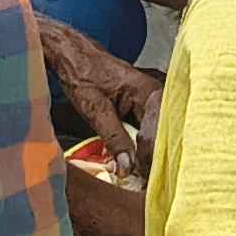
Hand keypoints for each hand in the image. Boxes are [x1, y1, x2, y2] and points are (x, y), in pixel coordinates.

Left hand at [36, 17, 158, 169]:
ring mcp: (150, 99)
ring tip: (142, 175)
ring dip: (149, 154)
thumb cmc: (82, 73)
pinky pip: (148, 129)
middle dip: (154, 159)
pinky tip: (136, 161)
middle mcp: (155, 94)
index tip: (142, 178)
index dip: (150, 159)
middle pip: (163, 134)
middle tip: (144, 181)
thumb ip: (114, 139)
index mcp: (148, 91)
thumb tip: (128, 167)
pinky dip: (142, 145)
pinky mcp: (143, 106)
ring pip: (157, 134)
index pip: (157, 133)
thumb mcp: (96, 110)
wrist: (72, 54)